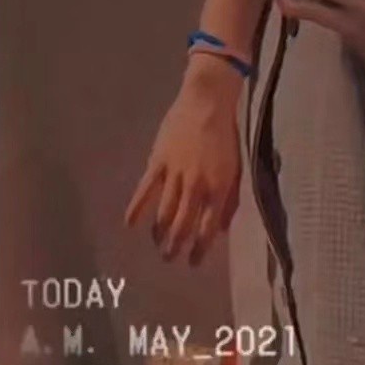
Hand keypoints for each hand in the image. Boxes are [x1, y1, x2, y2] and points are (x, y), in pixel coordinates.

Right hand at [125, 53, 243, 265]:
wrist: (207, 102)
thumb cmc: (225, 136)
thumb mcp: (235, 169)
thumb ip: (229, 200)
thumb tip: (220, 229)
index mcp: (218, 188)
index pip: (207, 228)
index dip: (200, 249)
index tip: (193, 263)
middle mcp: (197, 186)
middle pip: (183, 224)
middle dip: (176, 246)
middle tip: (169, 259)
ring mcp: (176, 174)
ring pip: (164, 211)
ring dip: (159, 232)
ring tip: (156, 245)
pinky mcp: (159, 162)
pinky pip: (146, 190)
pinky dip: (136, 208)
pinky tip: (129, 223)